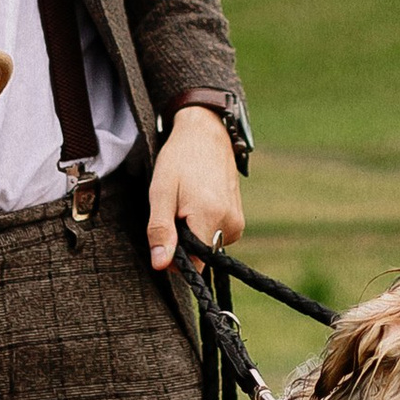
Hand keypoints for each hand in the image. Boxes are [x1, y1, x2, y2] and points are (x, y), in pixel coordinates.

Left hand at [147, 107, 244, 269]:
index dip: (175, 258)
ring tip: (186, 203)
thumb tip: (160, 265)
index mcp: (210, 217)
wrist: (206, 134)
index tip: (165, 236)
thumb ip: (161, 231)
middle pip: (200, 255)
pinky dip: (202, 227)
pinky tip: (198, 203)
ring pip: (207, 246)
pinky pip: (215, 236)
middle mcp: (231, 223)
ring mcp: (238, 222)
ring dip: (192, 233)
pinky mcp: (239, 219)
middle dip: (182, 242)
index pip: (195, 265)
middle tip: (174, 211)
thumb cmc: (180, 160)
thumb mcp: (161, 192)